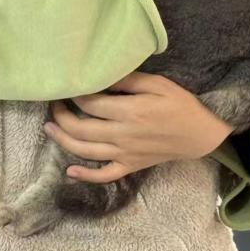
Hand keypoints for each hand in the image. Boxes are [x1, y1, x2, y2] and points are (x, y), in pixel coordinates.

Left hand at [43, 71, 232, 183]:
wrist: (200, 135)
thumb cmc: (180, 104)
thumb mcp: (157, 84)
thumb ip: (128, 80)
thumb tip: (102, 75)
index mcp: (129, 111)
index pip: (90, 104)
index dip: (75, 95)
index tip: (68, 86)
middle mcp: (123, 135)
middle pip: (81, 128)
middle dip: (61, 116)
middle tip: (54, 103)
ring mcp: (125, 154)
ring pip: (85, 151)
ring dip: (63, 140)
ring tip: (49, 128)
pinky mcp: (130, 166)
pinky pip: (104, 175)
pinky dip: (85, 175)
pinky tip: (70, 171)